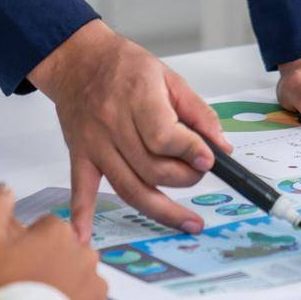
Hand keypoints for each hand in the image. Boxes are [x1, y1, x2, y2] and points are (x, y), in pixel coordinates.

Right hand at [0, 185, 107, 299]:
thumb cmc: (3, 290)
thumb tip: (4, 189)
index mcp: (59, 233)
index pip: (46, 228)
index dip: (27, 245)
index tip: (15, 262)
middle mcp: (84, 255)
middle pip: (64, 253)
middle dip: (47, 265)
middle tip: (23, 284)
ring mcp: (95, 286)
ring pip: (77, 281)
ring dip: (62, 288)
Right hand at [29, 20, 230, 240]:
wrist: (79, 61)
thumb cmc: (125, 66)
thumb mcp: (169, 77)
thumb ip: (198, 112)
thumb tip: (221, 145)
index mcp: (137, 96)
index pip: (163, 135)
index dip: (190, 151)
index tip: (210, 159)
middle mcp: (112, 122)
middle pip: (151, 167)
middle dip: (184, 178)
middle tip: (200, 173)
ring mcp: (94, 143)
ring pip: (127, 186)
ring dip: (161, 210)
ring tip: (189, 221)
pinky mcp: (80, 156)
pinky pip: (81, 190)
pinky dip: (82, 216)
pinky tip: (85, 238)